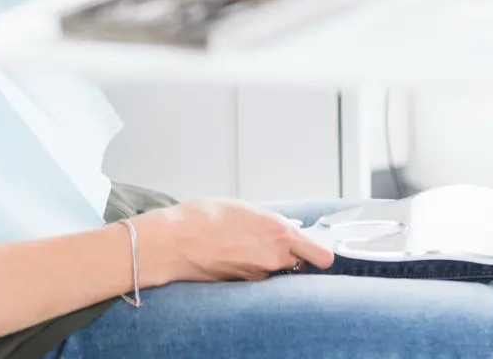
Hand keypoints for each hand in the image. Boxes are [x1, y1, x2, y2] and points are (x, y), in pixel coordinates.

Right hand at [133, 200, 334, 284]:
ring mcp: (258, 276)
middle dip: (287, 253)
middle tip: (267, 240)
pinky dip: (248, 268)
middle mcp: (272, 259)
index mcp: (277, 232)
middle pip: (297, 261)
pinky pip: (255, 276)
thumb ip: (269, 219)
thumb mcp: (241, 207)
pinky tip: (230, 255)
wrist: (171, 242)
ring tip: (240, 244)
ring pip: (274, 269)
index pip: (321, 254)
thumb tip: (288, 226)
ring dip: (265, 260)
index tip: (316, 249)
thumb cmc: (201, 218)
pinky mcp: (242, 286)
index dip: (320, 252)